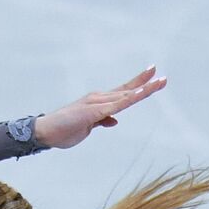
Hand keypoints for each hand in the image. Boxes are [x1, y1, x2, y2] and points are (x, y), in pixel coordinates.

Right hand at [33, 65, 167, 149]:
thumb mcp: (88, 127)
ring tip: (156, 84)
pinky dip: (125, 101)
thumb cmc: (64, 129)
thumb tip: (115, 119)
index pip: (123, 92)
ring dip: (140, 90)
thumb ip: (102, 120)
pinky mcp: (91, 112)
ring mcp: (95, 104)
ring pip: (122, 96)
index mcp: (99, 102)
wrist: (45, 132)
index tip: (153, 76)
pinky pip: (112, 106)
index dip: (139, 84)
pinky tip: (135, 96)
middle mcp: (99, 98)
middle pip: (127, 91)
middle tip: (163, 78)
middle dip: (146, 84)